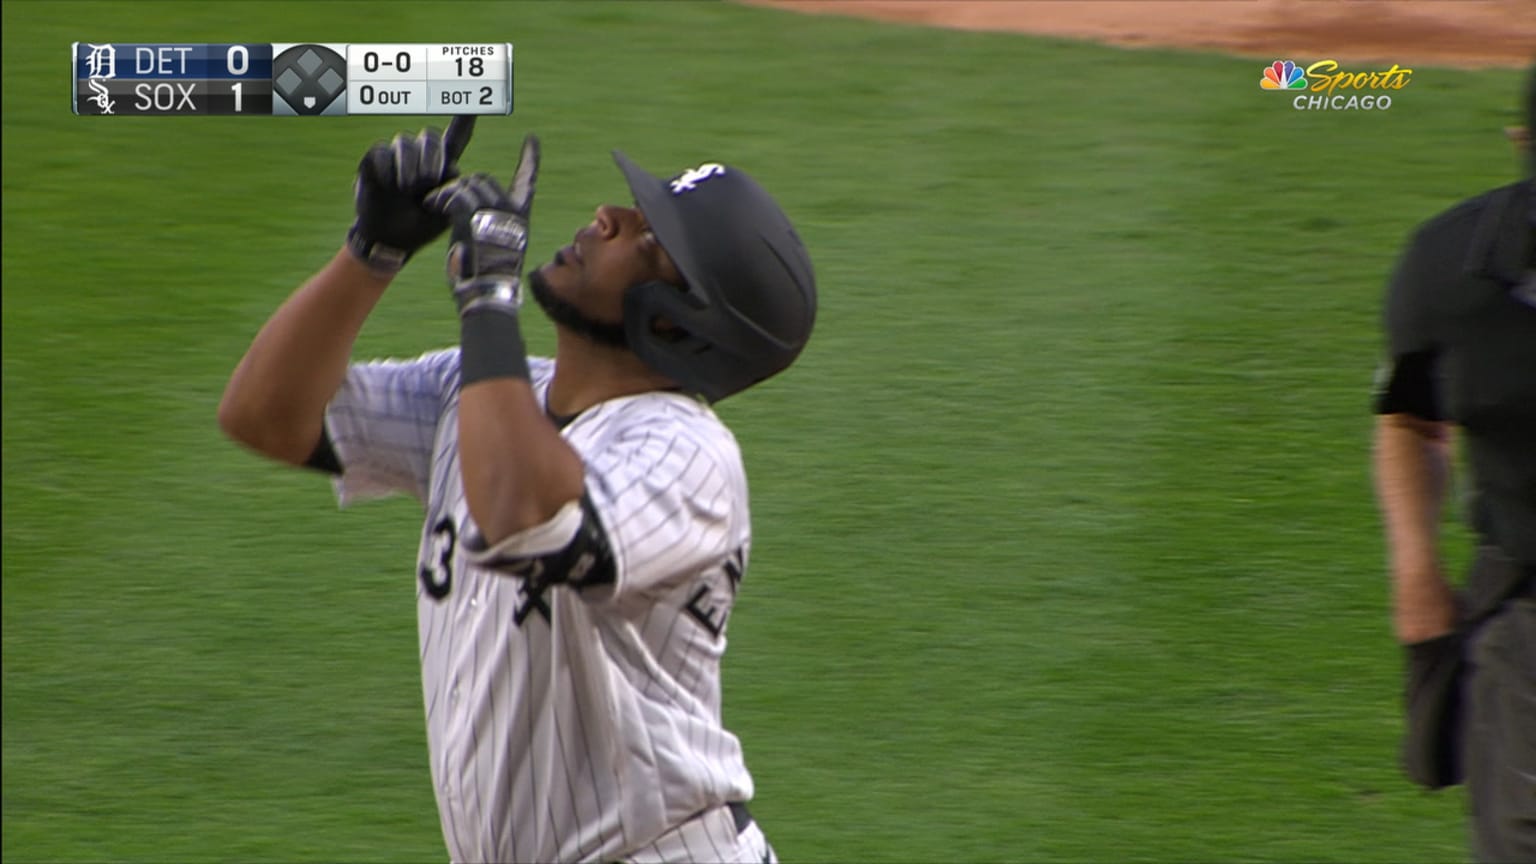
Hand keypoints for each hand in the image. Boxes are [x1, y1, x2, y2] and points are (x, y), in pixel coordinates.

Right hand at [347, 115, 475, 272]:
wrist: (390, 240)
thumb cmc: (420, 226)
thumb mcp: (444, 213)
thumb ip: (452, 191)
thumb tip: (452, 169)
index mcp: (443, 167)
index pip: (457, 137)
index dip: (465, 119)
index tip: (476, 102)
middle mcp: (421, 156)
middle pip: (430, 136)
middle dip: (431, 157)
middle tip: (427, 181)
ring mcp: (397, 156)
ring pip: (405, 141)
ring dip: (409, 165)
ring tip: (407, 188)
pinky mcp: (375, 160)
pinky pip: (381, 151)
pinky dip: (386, 169)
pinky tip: (387, 185)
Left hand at [425, 134, 539, 315]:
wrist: (486, 293)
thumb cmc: (488, 278)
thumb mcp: (498, 247)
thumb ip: (492, 224)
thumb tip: (472, 208)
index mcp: (521, 217)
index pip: (528, 182)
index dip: (530, 160)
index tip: (532, 141)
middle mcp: (511, 211)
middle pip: (483, 179)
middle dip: (462, 187)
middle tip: (446, 202)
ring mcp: (494, 212)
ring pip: (466, 184)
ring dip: (447, 193)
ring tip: (435, 205)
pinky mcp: (474, 216)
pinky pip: (454, 195)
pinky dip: (440, 199)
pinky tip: (433, 206)